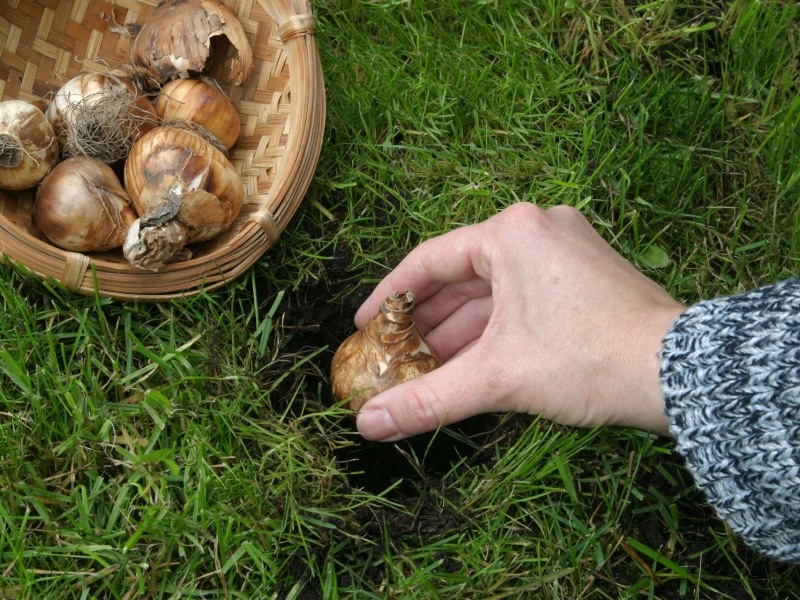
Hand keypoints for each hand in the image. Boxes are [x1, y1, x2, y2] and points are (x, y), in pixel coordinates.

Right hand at [353, 203, 684, 440]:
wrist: (681, 373)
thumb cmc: (589, 359)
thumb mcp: (498, 379)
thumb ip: (428, 400)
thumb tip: (368, 425)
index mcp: (512, 233)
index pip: (430, 261)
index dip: (391, 297)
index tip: (366, 324)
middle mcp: (539, 228)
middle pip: (462, 276)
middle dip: (426, 321)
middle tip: (394, 354)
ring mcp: (568, 248)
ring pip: (494, 289)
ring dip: (460, 328)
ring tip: (427, 366)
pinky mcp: (587, 273)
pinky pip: (523, 296)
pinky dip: (495, 326)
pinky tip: (474, 359)